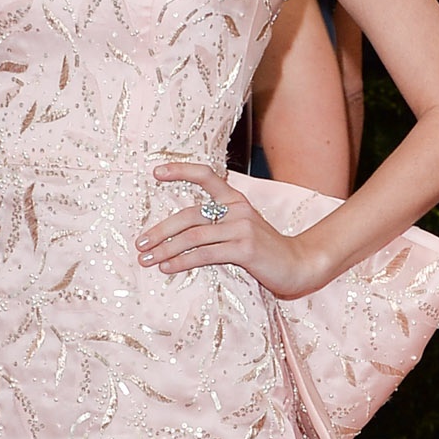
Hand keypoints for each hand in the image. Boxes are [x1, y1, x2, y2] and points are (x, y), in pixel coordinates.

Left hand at [135, 162, 328, 299]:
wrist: (298, 265)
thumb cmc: (265, 250)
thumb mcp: (242, 229)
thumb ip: (218, 224)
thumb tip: (178, 235)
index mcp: (235, 199)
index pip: (206, 176)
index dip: (180, 171)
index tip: (155, 172)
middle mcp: (238, 209)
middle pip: (190, 214)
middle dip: (160, 230)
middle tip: (140, 243)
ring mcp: (242, 228)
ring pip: (194, 236)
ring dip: (166, 249)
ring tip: (147, 259)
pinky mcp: (245, 248)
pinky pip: (205, 254)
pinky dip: (182, 261)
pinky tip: (167, 268)